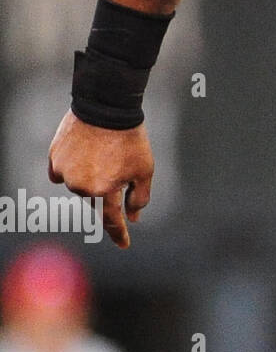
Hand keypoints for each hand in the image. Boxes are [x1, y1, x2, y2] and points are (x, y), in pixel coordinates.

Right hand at [47, 109, 154, 248]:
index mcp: (106, 188)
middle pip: (96, 198)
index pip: (112, 218)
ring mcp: (65, 172)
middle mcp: (82, 185)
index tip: (124, 244)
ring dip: (90, 176)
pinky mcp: (54, 159)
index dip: (119, 232)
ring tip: (102, 153)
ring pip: (79, 185)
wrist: (106, 107)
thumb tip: (134, 218)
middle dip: (107, 187)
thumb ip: (139, 196)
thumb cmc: (130, 139)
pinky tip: (83, 153)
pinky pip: (62, 172)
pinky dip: (72, 167)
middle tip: (115, 163)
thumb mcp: (144, 168)